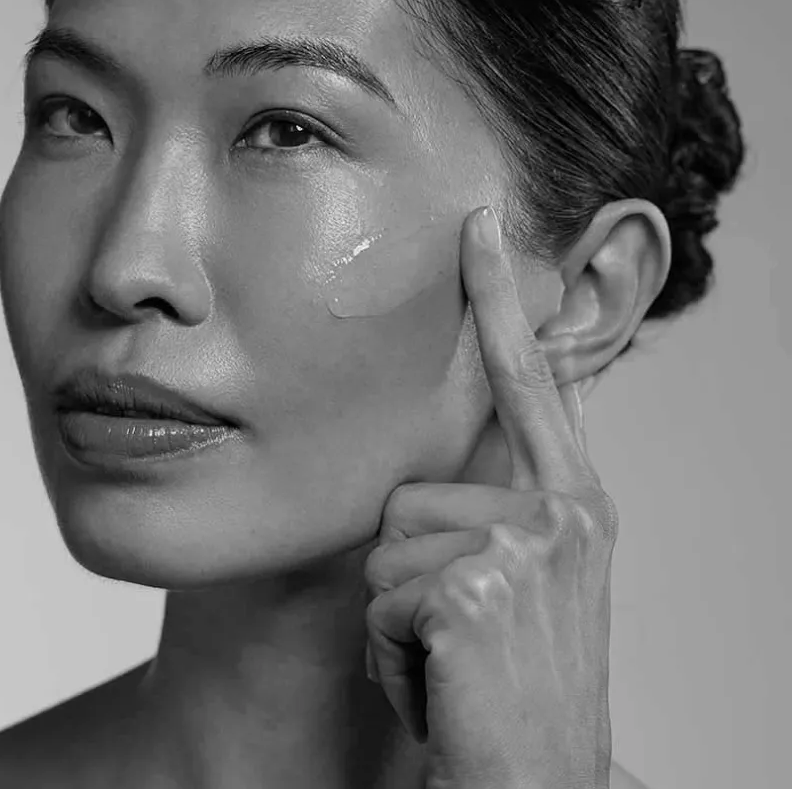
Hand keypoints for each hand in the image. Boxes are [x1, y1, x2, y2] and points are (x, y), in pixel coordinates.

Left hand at [364, 206, 617, 788]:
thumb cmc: (513, 683)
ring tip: (451, 660)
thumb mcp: (521, 583)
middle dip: (411, 568)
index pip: (529, 380)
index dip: (499, 297)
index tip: (479, 221)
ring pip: (388, 544)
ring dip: (400, 614)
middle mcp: (562, 514)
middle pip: (413, 488)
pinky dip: (391, 651)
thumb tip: (448, 455)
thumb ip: (498, 507)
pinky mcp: (474, 590)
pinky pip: (381, 597)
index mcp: (572, 503)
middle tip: (461, 635)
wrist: (538, 786)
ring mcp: (524, 549)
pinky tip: (441, 683)